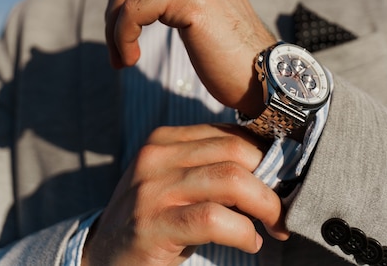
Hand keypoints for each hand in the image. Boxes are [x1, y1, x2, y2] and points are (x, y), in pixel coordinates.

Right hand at [82, 124, 288, 265]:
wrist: (99, 256)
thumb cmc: (151, 218)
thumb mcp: (175, 182)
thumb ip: (209, 167)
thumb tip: (269, 165)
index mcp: (165, 139)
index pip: (229, 133)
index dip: (266, 154)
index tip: (287, 177)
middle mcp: (157, 155)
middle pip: (234, 152)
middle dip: (272, 179)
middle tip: (286, 206)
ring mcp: (152, 189)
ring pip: (229, 180)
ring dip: (265, 204)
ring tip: (277, 225)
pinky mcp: (152, 224)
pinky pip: (212, 219)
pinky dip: (242, 231)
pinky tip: (250, 242)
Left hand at [105, 0, 274, 116]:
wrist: (261, 74)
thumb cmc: (226, 46)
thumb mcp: (190, 5)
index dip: (122, 2)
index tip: (122, 36)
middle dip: (114, 17)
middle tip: (118, 53)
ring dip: (115, 32)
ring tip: (124, 59)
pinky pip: (133, 11)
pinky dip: (122, 37)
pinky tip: (131, 59)